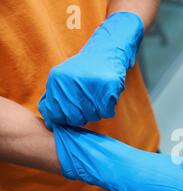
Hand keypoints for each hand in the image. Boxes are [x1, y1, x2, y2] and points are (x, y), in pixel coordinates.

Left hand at [39, 12, 143, 128]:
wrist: (105, 51)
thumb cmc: (84, 71)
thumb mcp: (62, 80)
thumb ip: (54, 99)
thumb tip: (50, 123)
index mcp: (56, 81)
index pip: (55, 115)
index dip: (65, 119)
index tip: (72, 114)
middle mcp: (71, 82)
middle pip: (75, 118)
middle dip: (82, 117)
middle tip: (87, 106)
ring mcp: (90, 84)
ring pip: (92, 116)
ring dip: (96, 112)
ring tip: (97, 97)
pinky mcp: (108, 86)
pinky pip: (106, 112)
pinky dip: (108, 109)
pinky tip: (106, 97)